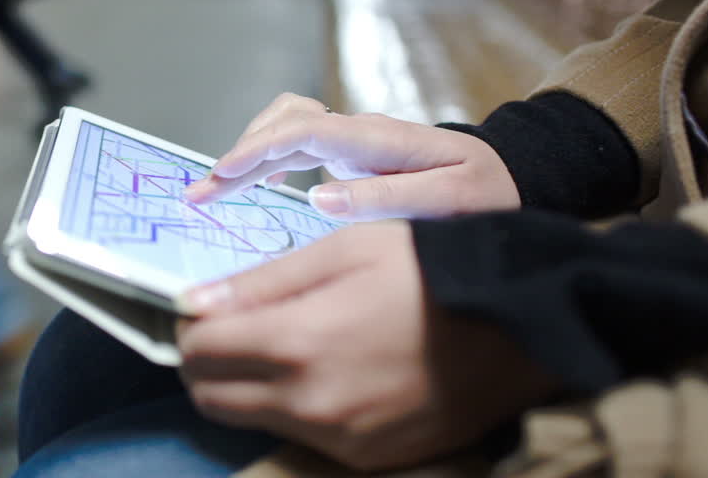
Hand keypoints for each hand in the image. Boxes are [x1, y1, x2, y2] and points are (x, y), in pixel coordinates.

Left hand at [176, 222, 553, 470]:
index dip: (190, 326)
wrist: (517, 329)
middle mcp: (310, 403)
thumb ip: (261, 282)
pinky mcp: (365, 458)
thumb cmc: (429, 272)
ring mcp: (338, 438)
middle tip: (228, 330)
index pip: (197, 350)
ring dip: (243, 387)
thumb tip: (194, 302)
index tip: (203, 308)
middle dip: (204, 362)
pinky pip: (298, 436)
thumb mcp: (342, 250)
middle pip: (209, 395)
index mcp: (298, 342)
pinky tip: (319, 373)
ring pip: (248, 419)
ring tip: (277, 347)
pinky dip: (289, 408)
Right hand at [184, 93, 519, 219]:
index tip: (217, 178)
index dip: (254, 151)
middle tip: (201, 194)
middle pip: (284, 120)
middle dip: (238, 153)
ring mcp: (354, 138)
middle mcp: (359, 131)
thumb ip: (384, 199)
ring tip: (218, 190)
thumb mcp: (449, 202)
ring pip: (286, 125)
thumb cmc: (487, 193)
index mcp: (377, 140)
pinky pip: (299, 141)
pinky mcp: (353, 152)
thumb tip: (317, 196)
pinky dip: (270, 156)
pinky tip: (264, 184)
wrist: (514, 177)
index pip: (301, 130)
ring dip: (249, 153)